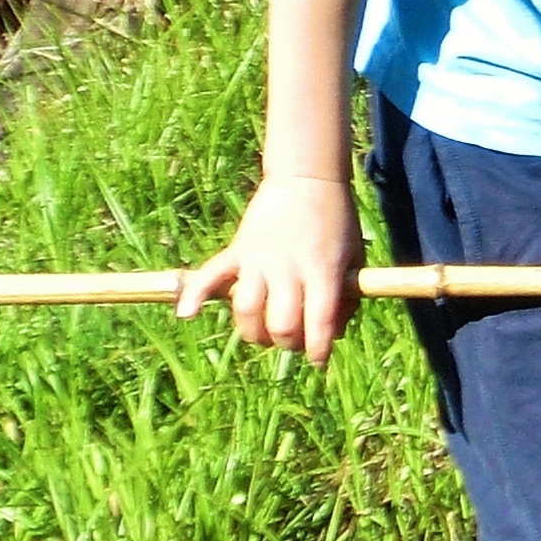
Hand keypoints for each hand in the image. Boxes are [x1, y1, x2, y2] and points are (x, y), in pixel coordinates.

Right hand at [175, 175, 362, 365]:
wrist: (307, 181)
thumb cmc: (337, 224)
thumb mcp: (354, 260)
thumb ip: (346, 298)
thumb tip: (331, 335)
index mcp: (323, 271)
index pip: (319, 322)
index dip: (317, 349)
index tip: (318, 360)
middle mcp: (289, 269)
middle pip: (280, 324)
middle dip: (287, 342)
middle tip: (293, 339)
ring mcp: (259, 260)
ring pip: (246, 310)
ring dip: (253, 331)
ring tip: (263, 333)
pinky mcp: (238, 251)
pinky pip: (210, 275)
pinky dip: (194, 295)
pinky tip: (186, 315)